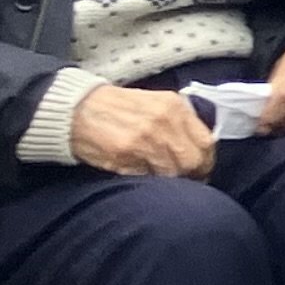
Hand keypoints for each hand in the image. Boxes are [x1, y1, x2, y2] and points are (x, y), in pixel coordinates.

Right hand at [70, 84, 216, 178]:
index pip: (206, 143)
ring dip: (169, 181)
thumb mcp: (156, 104)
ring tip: (159, 178)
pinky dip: (147, 181)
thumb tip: (199, 149)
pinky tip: (141, 175)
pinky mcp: (124, 155)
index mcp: (176, 107)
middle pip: (193, 161)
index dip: (205, 161)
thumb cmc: (118, 108)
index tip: (200, 170)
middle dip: (191, 175)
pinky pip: (147, 178)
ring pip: (172, 173)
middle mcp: (164, 122)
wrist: (78, 108)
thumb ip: (180, 123)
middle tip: (183, 181)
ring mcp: (144, 139)